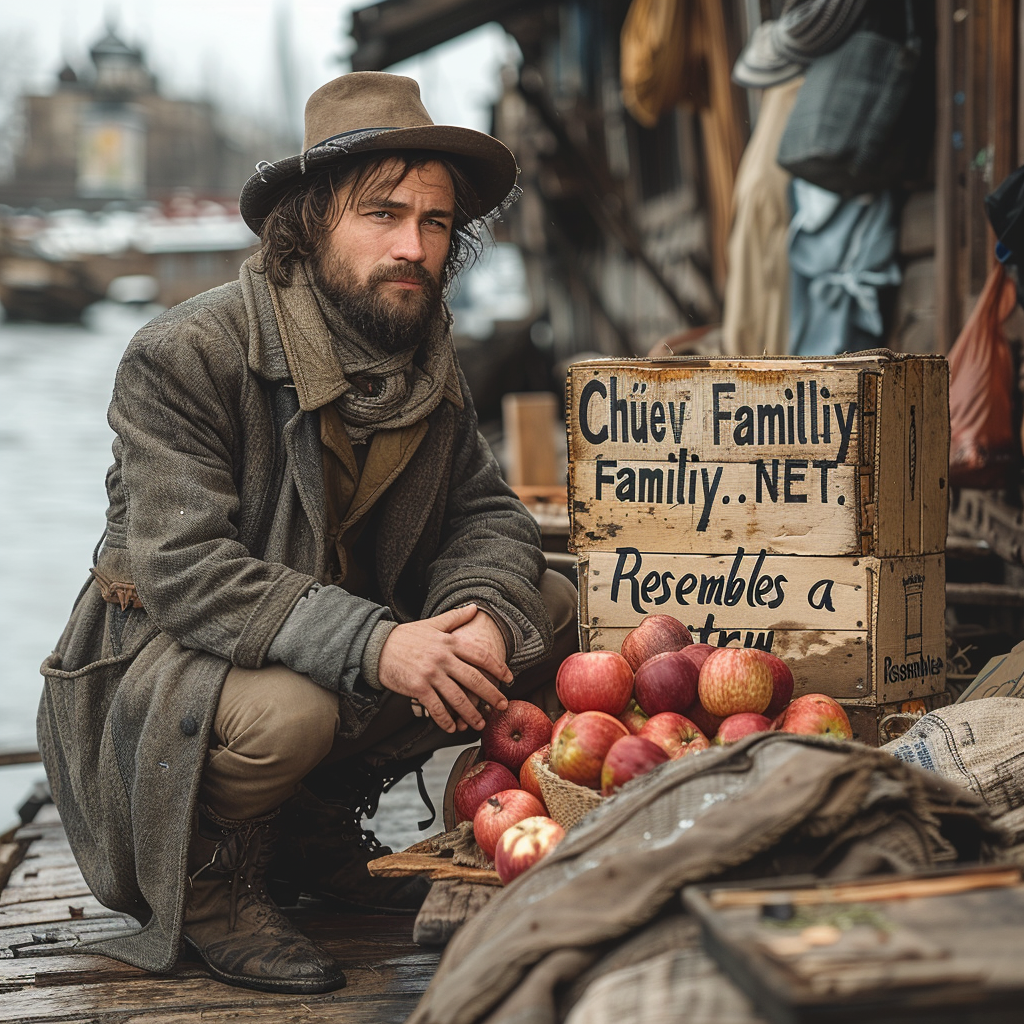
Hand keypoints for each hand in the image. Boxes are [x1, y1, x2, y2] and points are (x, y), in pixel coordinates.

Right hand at [378, 605, 511, 732]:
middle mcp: (443, 657)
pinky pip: (436, 708)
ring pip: (457, 698)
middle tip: (502, 706)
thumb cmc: (406, 636)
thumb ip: (455, 617)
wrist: (377, 647)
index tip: (508, 678)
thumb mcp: (433, 623)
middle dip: (491, 694)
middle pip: (474, 679)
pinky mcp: (417, 687)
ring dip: (471, 713)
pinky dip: (446, 720)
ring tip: (480, 723)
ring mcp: (431, 673)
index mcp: (449, 642)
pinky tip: (452, 728)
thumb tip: (475, 607)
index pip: (480, 655)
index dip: (497, 667)